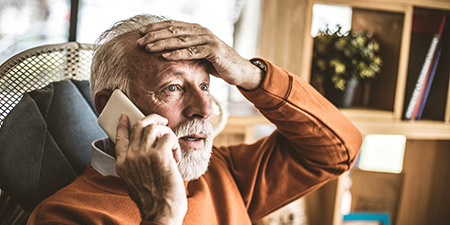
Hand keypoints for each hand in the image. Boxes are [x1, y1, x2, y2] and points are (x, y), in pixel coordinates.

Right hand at [115, 114, 185, 224]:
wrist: (161, 211)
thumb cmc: (153, 200)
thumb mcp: (134, 181)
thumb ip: (135, 164)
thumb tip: (146, 150)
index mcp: (122, 164)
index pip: (119, 138)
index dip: (123, 125)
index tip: (125, 117)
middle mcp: (130, 157)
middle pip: (139, 126)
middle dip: (153, 120)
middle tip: (163, 121)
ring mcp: (144, 154)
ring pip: (154, 127)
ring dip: (166, 133)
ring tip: (172, 146)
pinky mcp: (159, 155)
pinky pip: (168, 137)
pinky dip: (175, 145)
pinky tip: (176, 158)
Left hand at [137, 20, 263, 89]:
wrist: (239, 70)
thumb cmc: (217, 63)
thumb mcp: (200, 53)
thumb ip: (187, 49)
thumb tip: (167, 50)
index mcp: (196, 29)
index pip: (172, 25)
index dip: (156, 28)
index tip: (141, 33)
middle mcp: (201, 31)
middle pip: (174, 31)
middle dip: (155, 35)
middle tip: (140, 41)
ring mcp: (208, 40)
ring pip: (181, 40)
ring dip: (162, 43)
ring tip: (148, 47)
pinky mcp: (213, 51)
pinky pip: (192, 52)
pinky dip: (177, 54)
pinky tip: (164, 56)